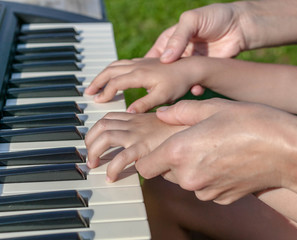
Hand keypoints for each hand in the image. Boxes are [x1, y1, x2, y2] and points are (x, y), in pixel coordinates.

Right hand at [85, 58, 201, 112]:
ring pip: (115, 65)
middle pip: (110, 71)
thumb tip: (128, 113)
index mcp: (139, 75)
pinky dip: (112, 70)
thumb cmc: (178, 83)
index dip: (105, 93)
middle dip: (97, 81)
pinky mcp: (143, 62)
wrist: (190, 68)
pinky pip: (122, 63)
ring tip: (96, 85)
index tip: (98, 102)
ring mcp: (139, 62)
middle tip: (88, 92)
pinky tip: (112, 78)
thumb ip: (144, 104)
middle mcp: (136, 66)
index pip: (115, 83)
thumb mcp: (163, 97)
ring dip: (103, 75)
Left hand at [85, 112, 186, 181]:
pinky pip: (121, 158)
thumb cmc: (184, 126)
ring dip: (94, 152)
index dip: (95, 130)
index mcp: (137, 118)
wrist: (195, 126)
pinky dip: (112, 168)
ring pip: (105, 138)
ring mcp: (139, 135)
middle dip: (89, 141)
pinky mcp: (145, 148)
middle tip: (90, 156)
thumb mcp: (162, 122)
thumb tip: (143, 142)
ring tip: (94, 165)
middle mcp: (135, 124)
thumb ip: (150, 128)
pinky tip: (112, 177)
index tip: (93, 142)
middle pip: (101, 126)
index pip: (108, 118)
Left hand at [135, 99, 296, 204]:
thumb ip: (180, 111)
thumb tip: (161, 114)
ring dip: (190, 168)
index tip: (156, 149)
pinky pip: (204, 188)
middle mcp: (188, 177)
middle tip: (191, 142)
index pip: (144, 167)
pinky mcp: (221, 198)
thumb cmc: (250, 123)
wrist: (285, 150)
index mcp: (179, 152)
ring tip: (212, 149)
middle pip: (165, 172)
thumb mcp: (212, 107)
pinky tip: (225, 161)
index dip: (147, 158)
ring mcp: (206, 191)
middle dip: (171, 159)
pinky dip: (208, 177)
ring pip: (185, 180)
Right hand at [144, 3, 246, 95]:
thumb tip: (165, 59)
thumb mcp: (192, 21)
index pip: (152, 58)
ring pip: (179, 81)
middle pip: (164, 73)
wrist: (241, 26)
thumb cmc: (215, 17)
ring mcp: (190, 65)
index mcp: (170, 41)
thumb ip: (178, 38)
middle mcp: (178, 55)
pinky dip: (195, 88)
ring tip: (177, 94)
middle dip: (161, 83)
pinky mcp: (203, 72)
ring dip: (178, 88)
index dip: (146, 69)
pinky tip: (197, 89)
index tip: (144, 80)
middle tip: (157, 92)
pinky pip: (196, 83)